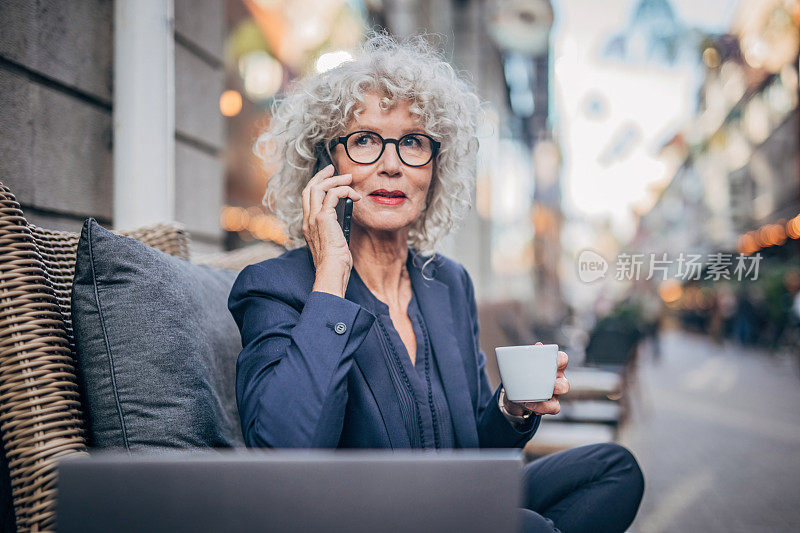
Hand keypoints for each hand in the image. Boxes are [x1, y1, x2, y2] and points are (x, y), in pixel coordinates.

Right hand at [302, 164, 361, 296]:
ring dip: (335, 180)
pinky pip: (333, 194)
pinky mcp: (324, 218)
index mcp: (309, 226)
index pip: (308, 199)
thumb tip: (344, 222)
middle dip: (322, 176)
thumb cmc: (335, 264)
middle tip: (334, 169)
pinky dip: (344, 190)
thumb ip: (335, 231)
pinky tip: (355, 196)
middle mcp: (308, 220)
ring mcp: (313, 218)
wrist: (331, 272)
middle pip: (309, 188)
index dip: (318, 186)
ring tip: (349, 179)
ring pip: (319, 187)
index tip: (330, 180)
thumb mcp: (334, 244)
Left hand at [504, 342, 568, 415]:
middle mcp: (556, 380)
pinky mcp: (550, 405)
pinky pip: (552, 408)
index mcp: (552, 366)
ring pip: (558, 403)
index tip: (556, 360)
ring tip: (539, 398)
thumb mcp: (522, 365)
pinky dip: (541, 408)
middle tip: (552, 386)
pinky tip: (530, 405)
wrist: (514, 394)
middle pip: (564, 383)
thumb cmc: (522, 376)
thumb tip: (538, 345)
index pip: (562, 360)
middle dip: (559, 385)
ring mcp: (554, 394)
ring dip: (552, 398)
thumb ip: (529, 356)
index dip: (561, 360)